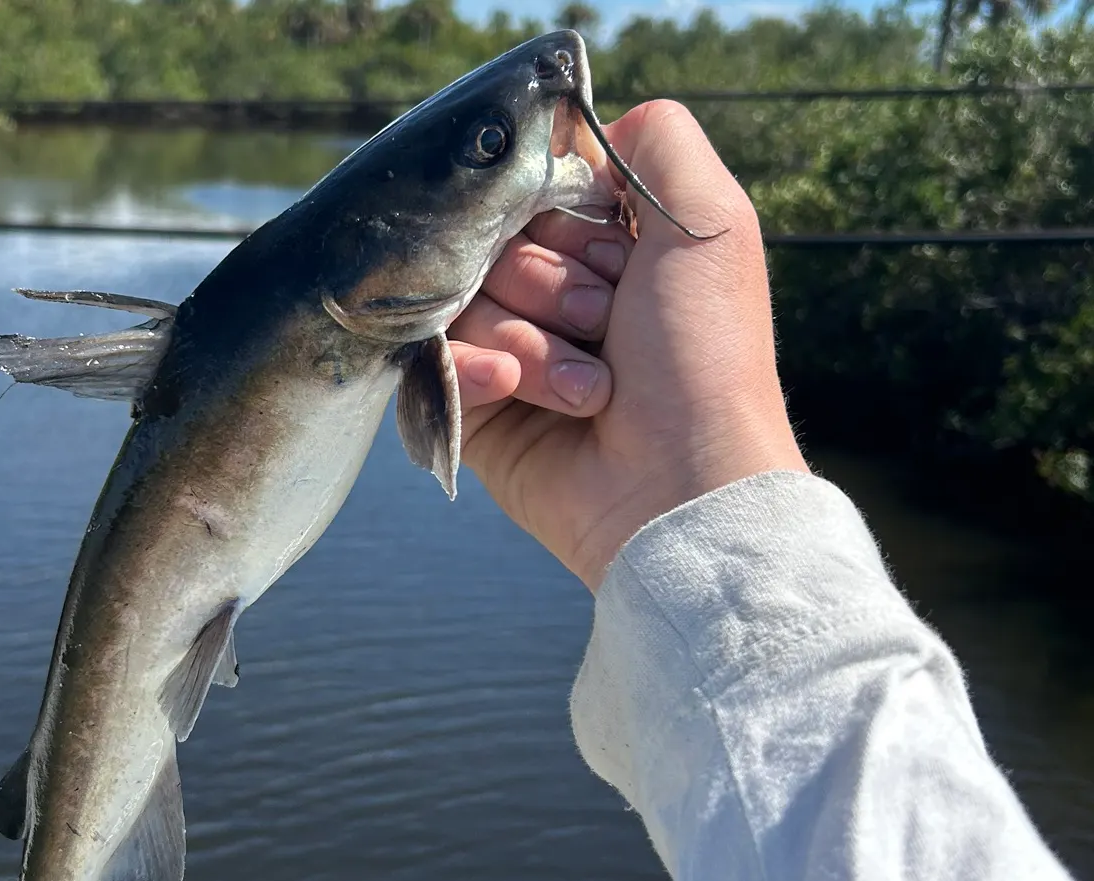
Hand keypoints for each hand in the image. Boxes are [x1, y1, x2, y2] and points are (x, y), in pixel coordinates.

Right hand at [448, 101, 807, 590]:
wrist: (677, 484)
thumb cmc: (704, 359)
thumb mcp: (708, 220)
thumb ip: (655, 141)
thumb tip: (583, 129)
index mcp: (605, 249)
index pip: (533, 190)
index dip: (569, 220)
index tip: (618, 262)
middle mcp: (553, 296)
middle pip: (491, 241)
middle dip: (554, 285)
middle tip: (606, 327)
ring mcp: (510, 352)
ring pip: (463, 298)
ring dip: (533, 340)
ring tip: (589, 388)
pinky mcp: (474, 410)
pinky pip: (438, 358)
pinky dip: (483, 370)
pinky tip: (520, 395)